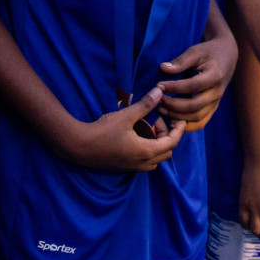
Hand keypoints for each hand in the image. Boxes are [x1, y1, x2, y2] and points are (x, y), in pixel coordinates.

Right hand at [67, 86, 185, 171]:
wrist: (79, 147)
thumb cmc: (102, 131)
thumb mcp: (125, 116)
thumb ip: (145, 105)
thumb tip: (160, 92)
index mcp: (146, 151)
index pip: (172, 143)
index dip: (179, 131)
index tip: (180, 120)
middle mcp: (143, 163)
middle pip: (166, 152)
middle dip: (168, 136)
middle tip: (159, 120)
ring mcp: (133, 167)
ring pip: (155, 159)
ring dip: (157, 144)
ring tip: (148, 127)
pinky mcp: (125, 166)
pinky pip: (145, 161)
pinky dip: (148, 149)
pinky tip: (137, 135)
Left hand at [158, 30, 237, 129]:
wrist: (227, 56)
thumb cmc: (209, 52)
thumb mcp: (196, 51)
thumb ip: (181, 61)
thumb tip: (163, 68)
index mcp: (215, 75)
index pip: (193, 85)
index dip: (174, 87)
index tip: (159, 85)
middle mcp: (217, 92)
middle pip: (195, 106)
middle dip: (173, 105)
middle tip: (157, 100)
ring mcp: (216, 102)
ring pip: (197, 117)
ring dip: (177, 116)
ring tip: (161, 109)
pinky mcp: (213, 108)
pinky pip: (201, 122)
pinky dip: (186, 125)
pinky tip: (171, 120)